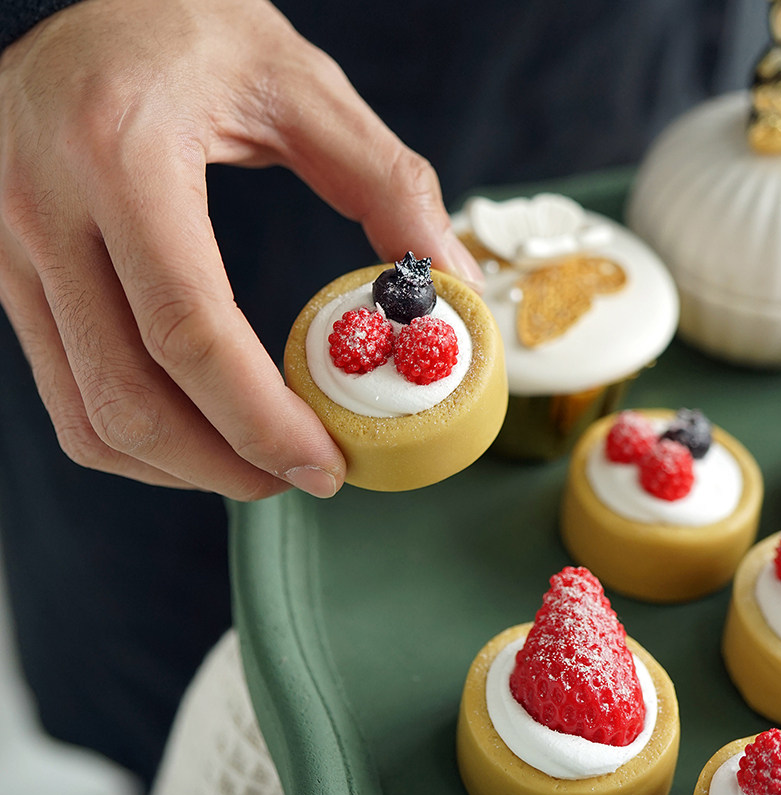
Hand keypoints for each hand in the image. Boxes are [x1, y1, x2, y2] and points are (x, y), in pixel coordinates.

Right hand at [0, 0, 481, 499]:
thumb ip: (385, 181)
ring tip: (255, 465)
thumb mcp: (297, 83)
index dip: (261, 420)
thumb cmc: (182, 25)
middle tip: (300, 476)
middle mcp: (45, 211)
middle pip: (129, 398)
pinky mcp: (12, 276)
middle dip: (225, 465)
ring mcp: (13, 252)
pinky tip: (194, 434)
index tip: (325, 463)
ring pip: (88, 415)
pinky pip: (64, 394)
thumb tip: (449, 277)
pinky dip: (133, 440)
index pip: (189, 329)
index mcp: (120, 155)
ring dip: (180, 468)